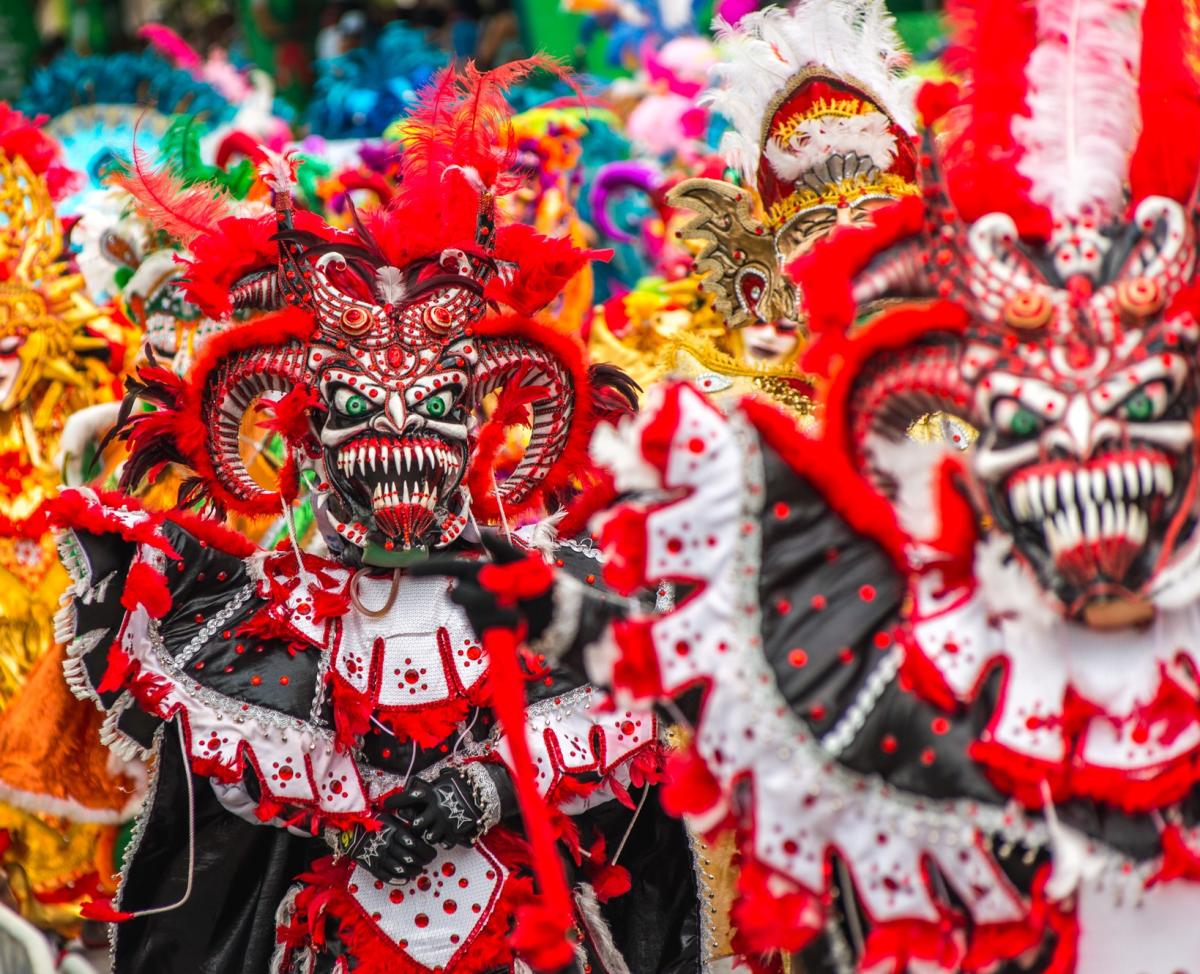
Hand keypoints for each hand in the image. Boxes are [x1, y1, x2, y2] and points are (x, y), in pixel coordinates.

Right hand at [335, 815, 437, 882]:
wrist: (350, 830)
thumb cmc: (373, 822)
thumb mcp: (390, 818)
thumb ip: (404, 825)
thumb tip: (421, 831)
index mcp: (394, 832)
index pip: (416, 845)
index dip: (427, 852)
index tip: (432, 853)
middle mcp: (388, 845)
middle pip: (410, 858)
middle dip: (422, 862)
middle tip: (427, 862)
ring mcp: (379, 857)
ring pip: (401, 869)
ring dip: (413, 871)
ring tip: (418, 870)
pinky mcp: (371, 866)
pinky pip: (386, 876)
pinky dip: (397, 879)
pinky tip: (405, 879)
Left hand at [383, 768, 488, 847]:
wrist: (484, 794)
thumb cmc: (465, 782)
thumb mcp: (448, 777)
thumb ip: (435, 781)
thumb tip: (428, 779)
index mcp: (430, 795)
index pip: (407, 799)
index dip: (395, 801)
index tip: (386, 804)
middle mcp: (434, 811)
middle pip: (415, 825)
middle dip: (414, 826)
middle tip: (415, 824)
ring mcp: (444, 823)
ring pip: (428, 836)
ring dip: (429, 834)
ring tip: (432, 830)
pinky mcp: (454, 833)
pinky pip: (444, 842)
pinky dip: (444, 840)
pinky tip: (445, 836)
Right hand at [410, 532, 554, 640]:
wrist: (553, 614)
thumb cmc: (535, 583)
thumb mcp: (523, 562)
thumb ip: (503, 549)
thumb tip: (483, 534)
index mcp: (478, 571)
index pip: (450, 567)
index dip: (430, 569)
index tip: (411, 571)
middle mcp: (473, 592)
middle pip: (458, 595)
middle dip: (475, 597)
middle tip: (499, 597)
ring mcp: (476, 615)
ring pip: (475, 614)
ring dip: (498, 612)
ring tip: (518, 612)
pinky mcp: (484, 634)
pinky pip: (486, 630)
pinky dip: (504, 625)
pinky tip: (517, 623)